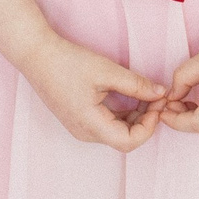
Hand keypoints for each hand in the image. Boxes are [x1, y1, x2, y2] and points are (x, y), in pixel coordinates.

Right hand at [22, 33, 167, 150]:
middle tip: (158, 98)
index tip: (158, 104)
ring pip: (116, 133)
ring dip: (136, 118)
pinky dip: (123, 115)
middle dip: (146, 121)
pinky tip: (132, 97)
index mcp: (90, 125)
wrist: (37, 56)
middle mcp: (85, 133)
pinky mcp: (79, 120)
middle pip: (124, 139)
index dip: (149, 127)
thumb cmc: (68, 62)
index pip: (128, 142)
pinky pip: (107, 125)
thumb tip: (161, 93)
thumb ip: (136, 85)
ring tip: (148, 95)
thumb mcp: (107, 71)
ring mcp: (81, 128)